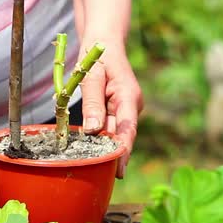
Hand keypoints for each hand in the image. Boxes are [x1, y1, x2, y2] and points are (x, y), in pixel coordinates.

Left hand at [78, 37, 142, 177]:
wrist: (103, 41)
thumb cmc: (97, 56)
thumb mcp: (91, 77)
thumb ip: (92, 103)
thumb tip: (93, 130)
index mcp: (128, 97)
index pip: (127, 130)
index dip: (123, 151)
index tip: (119, 170)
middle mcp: (131, 106)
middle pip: (122, 136)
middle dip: (115, 157)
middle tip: (105, 180)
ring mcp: (125, 108)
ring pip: (115, 133)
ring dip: (107, 150)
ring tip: (98, 172)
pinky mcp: (117, 110)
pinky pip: (110, 128)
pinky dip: (102, 139)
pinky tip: (94, 154)